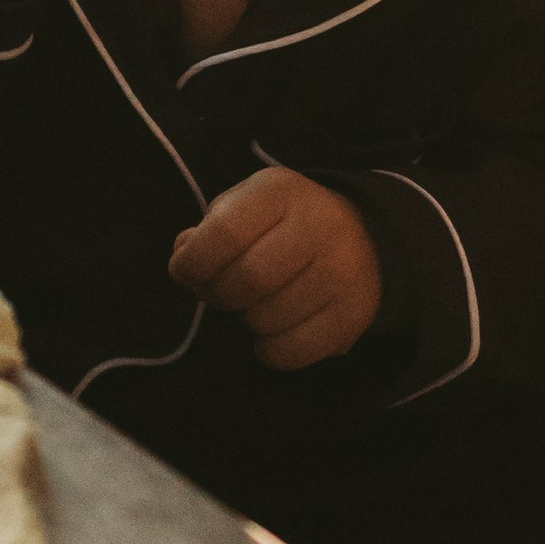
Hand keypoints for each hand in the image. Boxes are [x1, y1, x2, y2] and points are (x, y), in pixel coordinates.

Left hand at [170, 167, 383, 370]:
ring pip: (267, 319)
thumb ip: (207, 232)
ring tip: (254, 305)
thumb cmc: (281, 225)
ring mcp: (342, 272)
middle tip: (220, 293)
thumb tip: (184, 258)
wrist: (361, 238)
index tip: (186, 272)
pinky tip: (273, 330)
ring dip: (246, 320)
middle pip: (247, 280)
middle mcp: (319, 225)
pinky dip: (269, 350)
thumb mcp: (242, 209)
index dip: (193, 263)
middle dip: (218, 295)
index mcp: (281, 191)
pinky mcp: (353, 314)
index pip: (225, 233)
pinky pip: (291, 351)